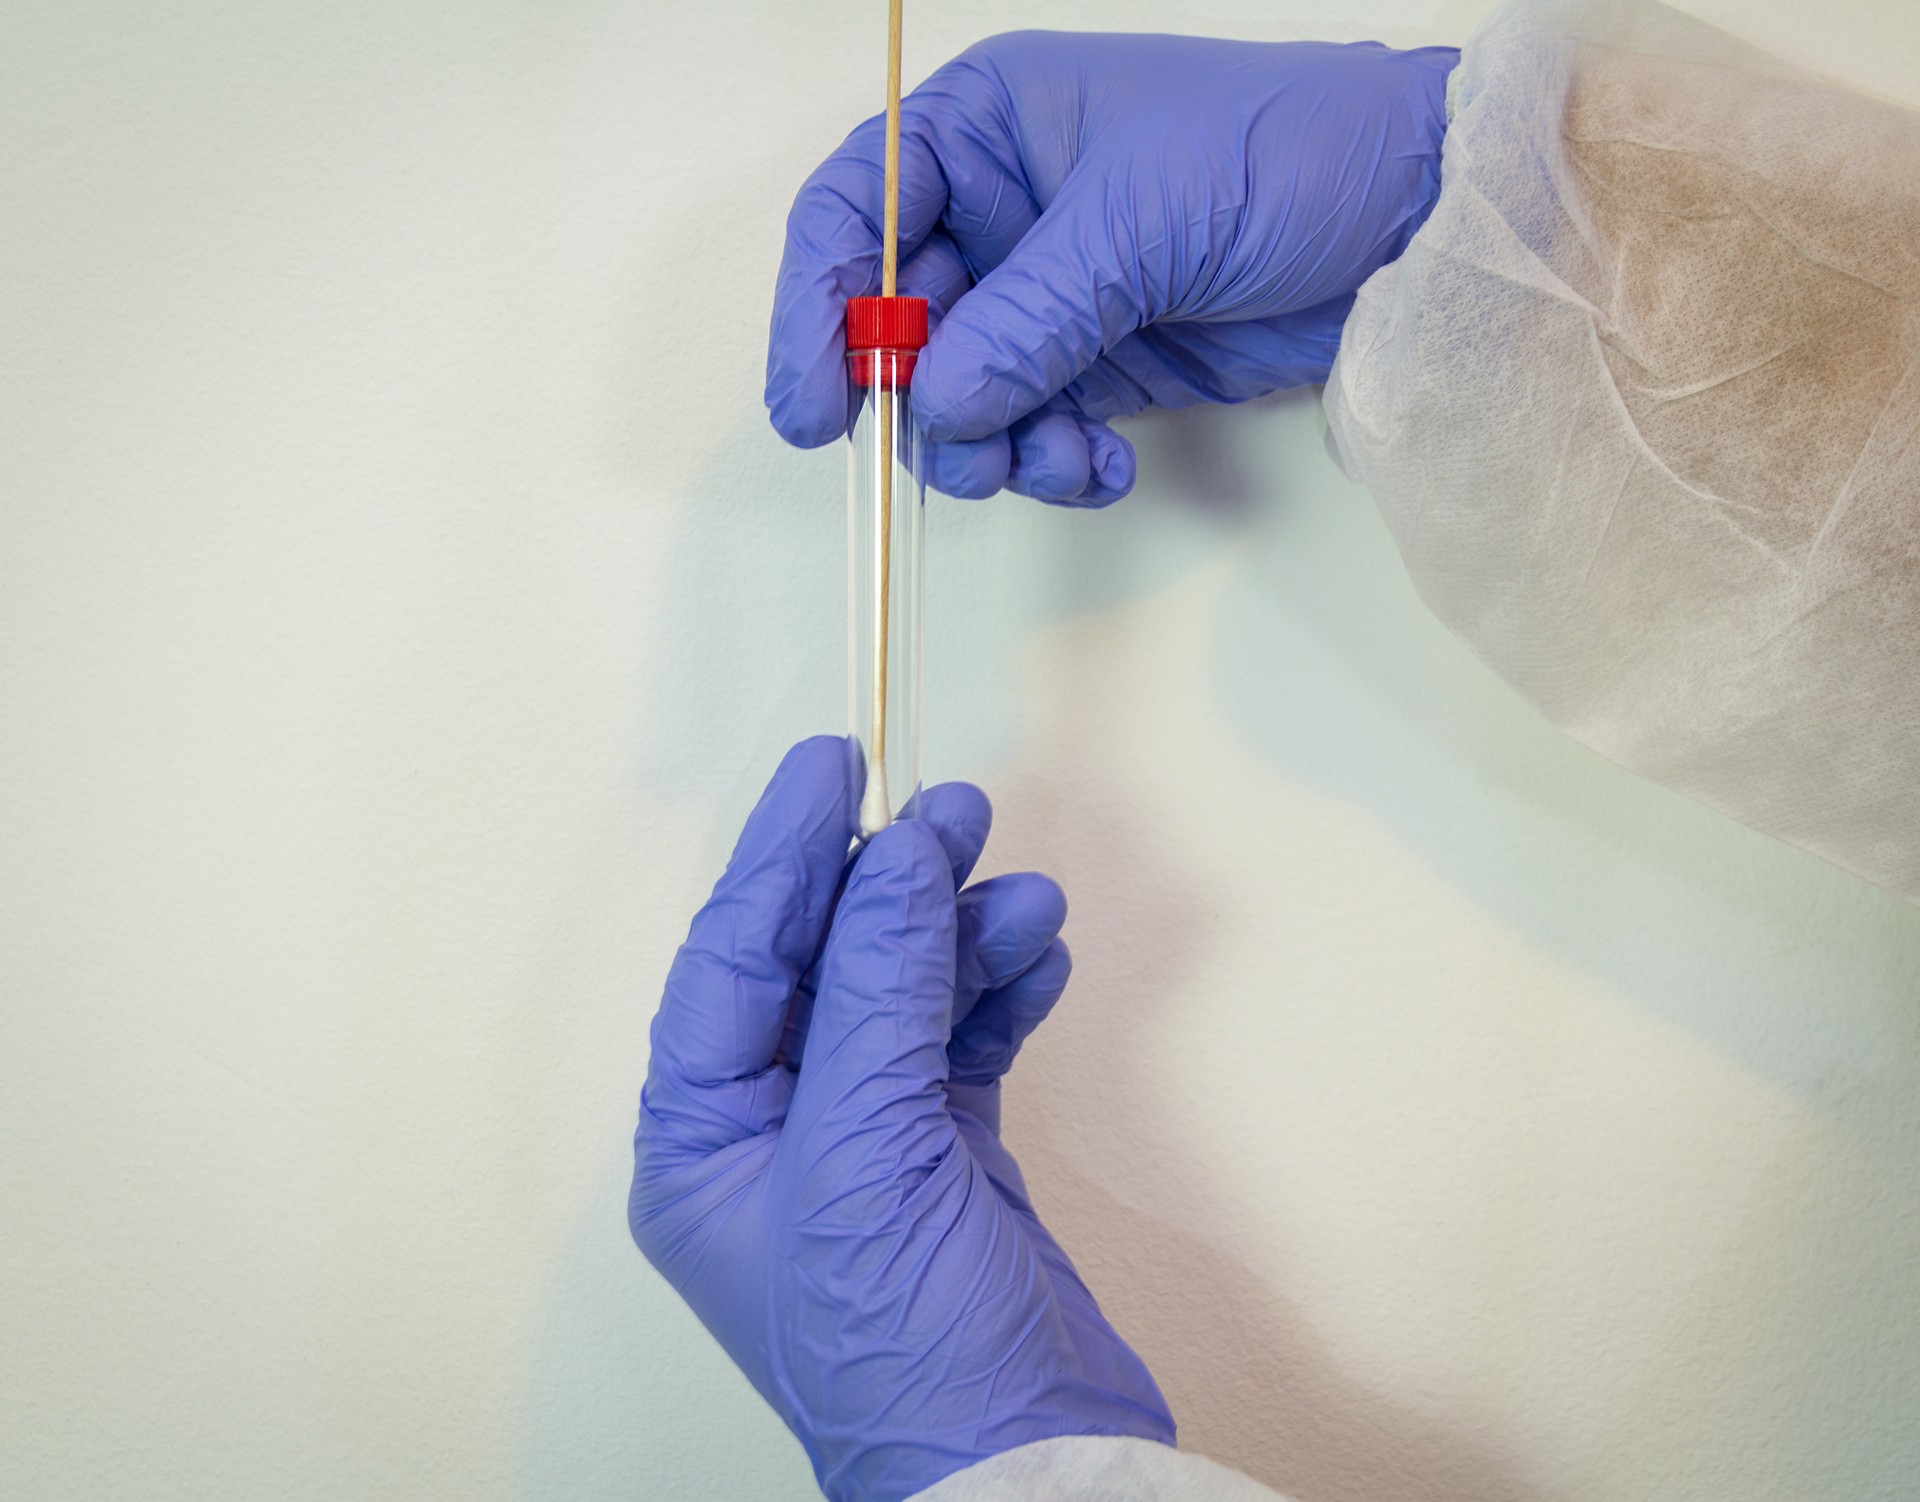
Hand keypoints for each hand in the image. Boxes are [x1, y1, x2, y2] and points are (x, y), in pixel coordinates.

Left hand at [630, 738, 1172, 1501]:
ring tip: (1022, 890)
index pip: (731, 962)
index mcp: (701, 1142)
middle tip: (950, 808)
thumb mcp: (869, 1151)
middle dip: (887, 885)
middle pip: (822, 965)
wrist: (1028, 1464)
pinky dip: (999, 991)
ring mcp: (862, 1140)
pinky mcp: (944, 1154)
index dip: (780, 856)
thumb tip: (897, 857)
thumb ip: (881, 990)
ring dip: (963, 936)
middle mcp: (771, 1133)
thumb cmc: (903, 1348)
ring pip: (904, 994)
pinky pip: (961, 1038)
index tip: (831, 765)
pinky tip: (1036, 954)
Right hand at [767, 32, 1455, 504]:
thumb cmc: (1287, 154)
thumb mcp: (1144, 220)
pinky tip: (1104, 466)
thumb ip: (1030, 316)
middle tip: (956, 454)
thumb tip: (938, 404)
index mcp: (989, 128)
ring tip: (1055, 460)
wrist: (1411, 224)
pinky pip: (1033, 432)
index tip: (815, 402)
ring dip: (991, 447)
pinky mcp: (1100, 367)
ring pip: (961, 396)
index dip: (817, 305)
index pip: (855, 211)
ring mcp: (1049, 298)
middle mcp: (1004, 214)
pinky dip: (1053, 464)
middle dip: (917, 400)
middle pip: (898, 322)